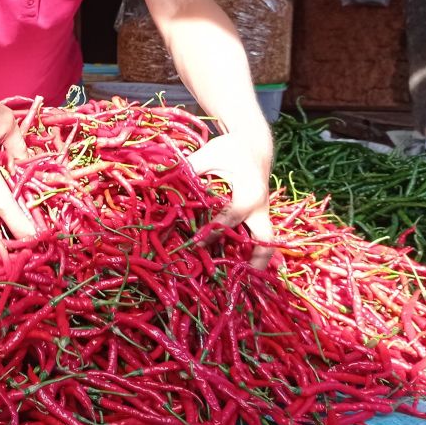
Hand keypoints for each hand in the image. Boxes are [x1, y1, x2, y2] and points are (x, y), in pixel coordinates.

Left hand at [187, 128, 273, 268]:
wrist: (255, 142)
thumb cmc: (231, 148)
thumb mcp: (209, 154)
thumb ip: (190, 168)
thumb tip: (161, 179)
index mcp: (249, 193)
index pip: (231, 218)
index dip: (212, 232)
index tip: (195, 244)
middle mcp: (261, 207)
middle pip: (264, 241)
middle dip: (256, 262)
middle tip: (239, 282)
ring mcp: (263, 213)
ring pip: (264, 242)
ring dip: (253, 260)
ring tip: (236, 281)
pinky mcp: (260, 214)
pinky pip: (257, 236)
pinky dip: (249, 250)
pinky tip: (234, 263)